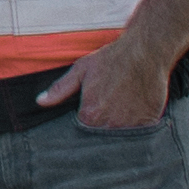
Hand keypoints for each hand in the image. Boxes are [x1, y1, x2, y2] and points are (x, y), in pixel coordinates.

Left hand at [60, 38, 177, 134]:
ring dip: (118, 128)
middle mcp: (110, 125)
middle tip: (107, 109)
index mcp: (90, 115)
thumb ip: (60, 89)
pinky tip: (134, 111)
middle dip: (100, 128)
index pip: (81, 132)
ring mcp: (130, 126)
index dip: (84, 124)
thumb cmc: (112, 59)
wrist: (144, 52)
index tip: (88, 115)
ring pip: (120, 136)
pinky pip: (139, 133)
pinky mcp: (148, 123)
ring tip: (120, 110)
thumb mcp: (81, 70)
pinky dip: (136, 127)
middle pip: (101, 136)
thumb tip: (41, 101)